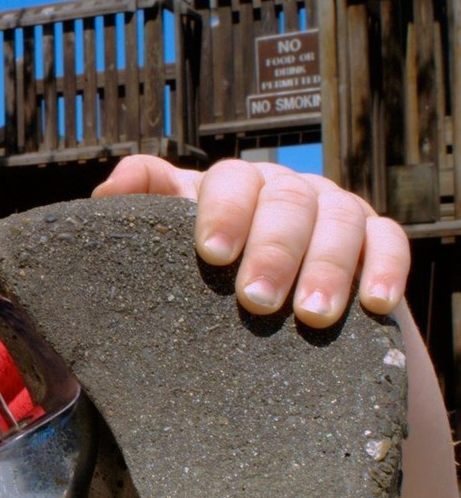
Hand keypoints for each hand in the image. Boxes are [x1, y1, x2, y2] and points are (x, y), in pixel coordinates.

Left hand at [93, 155, 409, 327]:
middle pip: (284, 202)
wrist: (269, 315)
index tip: (212, 253)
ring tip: (311, 315)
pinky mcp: (375, 238)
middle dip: (272, 250)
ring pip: (338, 220)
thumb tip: (109, 192)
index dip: (220, 211)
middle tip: (255, 300)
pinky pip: (389, 241)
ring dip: (327, 268)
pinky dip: (385, 269)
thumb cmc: (204, 278)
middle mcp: (281, 191)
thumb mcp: (165, 249)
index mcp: (229, 190)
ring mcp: (331, 210)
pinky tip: (376, 304)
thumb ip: (136, 216)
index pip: (226, 182)